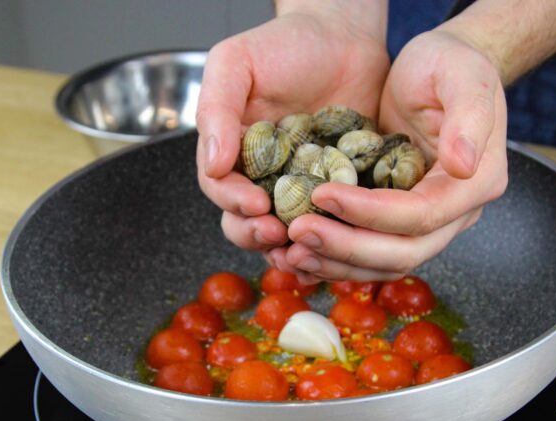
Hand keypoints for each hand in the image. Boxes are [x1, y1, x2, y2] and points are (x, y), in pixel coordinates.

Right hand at [195, 4, 388, 259]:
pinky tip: (337, 242)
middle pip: (247, 221)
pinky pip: (332, 222)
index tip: (254, 205)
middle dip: (256, 234)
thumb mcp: (236, 63)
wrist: (344, 34)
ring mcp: (302, 185)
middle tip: (277, 234)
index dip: (233, 203)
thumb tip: (212, 165)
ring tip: (305, 250)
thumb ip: (217, 109)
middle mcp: (264, 174)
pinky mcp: (339, 188)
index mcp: (234, 151)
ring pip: (287, 231)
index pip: (221, 189)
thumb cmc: (285, 44)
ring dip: (291, 247)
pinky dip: (331, 237)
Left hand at [272, 30, 507, 282]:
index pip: (421, 215)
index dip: (370, 213)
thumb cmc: (449, 65)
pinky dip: (337, 259)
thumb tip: (462, 165)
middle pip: (403, 251)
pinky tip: (302, 255)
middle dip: (347, 246)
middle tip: (298, 233)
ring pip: (384, 262)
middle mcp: (456, 213)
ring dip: (337, 262)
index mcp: (475, 183)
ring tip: (291, 251)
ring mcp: (430, 222)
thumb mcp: (462, 75)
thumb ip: (470, 117)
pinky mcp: (402, 221)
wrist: (440, 70)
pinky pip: (371, 253)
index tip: (322, 194)